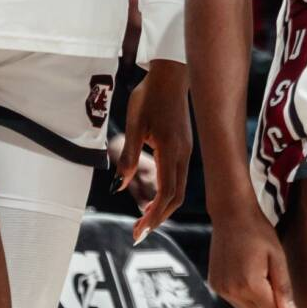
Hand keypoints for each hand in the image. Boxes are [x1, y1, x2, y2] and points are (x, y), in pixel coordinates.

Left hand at [119, 62, 191, 241]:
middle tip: (138, 233)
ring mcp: (186, 151)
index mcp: (171, 151)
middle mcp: (183, 155)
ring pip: (180, 189)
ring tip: (144, 219)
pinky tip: (153, 197)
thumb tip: (120, 185)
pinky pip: (179, 178)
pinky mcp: (185, 147)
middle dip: (158, 218)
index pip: (166, 193)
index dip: (153, 215)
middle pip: (176, 197)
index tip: (138, 231)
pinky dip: (167, 194)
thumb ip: (129, 156)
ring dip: (163, 207)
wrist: (171, 75)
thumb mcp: (134, 124)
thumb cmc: (150, 96)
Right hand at [207, 205, 296, 307]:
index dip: (281, 300)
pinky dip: (243, 293)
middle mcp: (232, 292)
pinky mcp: (215, 285)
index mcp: (250, 285)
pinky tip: (245, 271)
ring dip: (256, 298)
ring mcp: (221, 290)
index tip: (280, 280)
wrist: (232, 216)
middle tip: (269, 274)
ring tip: (256, 271)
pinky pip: (234, 301)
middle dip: (269, 301)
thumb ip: (284, 288)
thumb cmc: (258, 232)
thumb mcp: (278, 257)